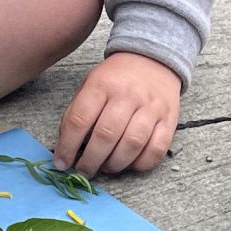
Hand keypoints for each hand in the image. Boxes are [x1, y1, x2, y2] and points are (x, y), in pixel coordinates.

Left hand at [55, 52, 180, 178]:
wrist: (152, 59)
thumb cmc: (115, 78)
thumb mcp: (89, 84)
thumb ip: (77, 112)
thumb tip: (66, 147)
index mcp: (101, 85)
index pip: (80, 120)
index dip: (68, 146)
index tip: (61, 163)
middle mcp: (127, 95)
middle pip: (106, 135)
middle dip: (90, 161)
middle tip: (83, 172)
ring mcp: (151, 108)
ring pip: (132, 144)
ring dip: (114, 164)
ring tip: (105, 168)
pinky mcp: (169, 120)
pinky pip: (156, 149)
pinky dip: (141, 164)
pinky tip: (129, 164)